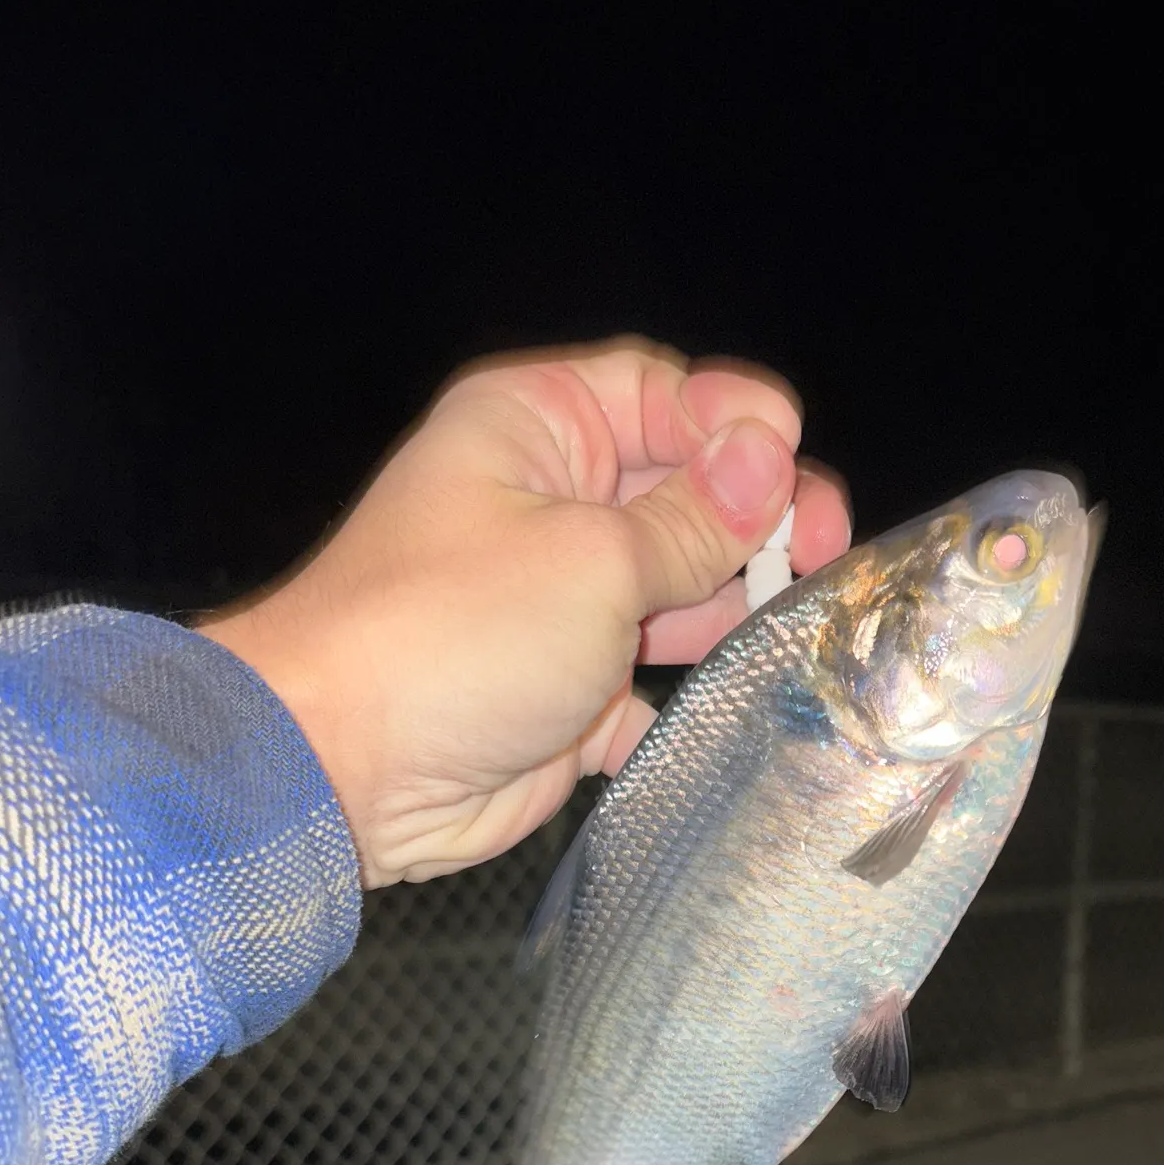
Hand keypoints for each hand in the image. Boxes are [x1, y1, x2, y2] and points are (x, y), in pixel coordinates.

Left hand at [199, 337, 852, 887]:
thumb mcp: (593, 557)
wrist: (343, 772)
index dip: (732, 420)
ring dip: (734, 600)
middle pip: (683, 488)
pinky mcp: (573, 689)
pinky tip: (742, 693)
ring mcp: (564, 600)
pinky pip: (653, 678)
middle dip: (753, 514)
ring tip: (796, 614)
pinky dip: (690, 691)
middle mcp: (552, 503)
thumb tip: (770, 458)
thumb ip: (694, 518)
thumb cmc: (454, 633)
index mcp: (537, 429)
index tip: (789, 458)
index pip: (659, 393)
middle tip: (820, 547)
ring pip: (680, 584)